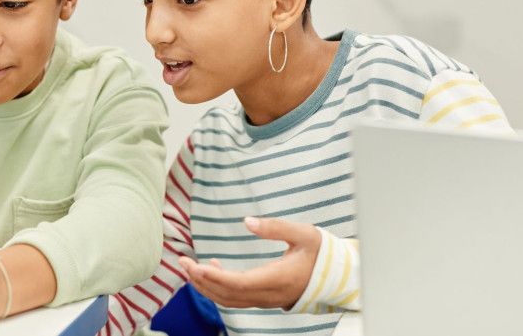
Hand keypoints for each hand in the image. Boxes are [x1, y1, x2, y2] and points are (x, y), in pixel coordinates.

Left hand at [178, 217, 320, 309]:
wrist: (339, 275)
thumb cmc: (321, 252)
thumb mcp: (303, 233)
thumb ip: (275, 227)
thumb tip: (247, 221)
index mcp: (277, 279)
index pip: (237, 284)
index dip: (212, 277)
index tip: (193, 264)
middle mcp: (269, 294)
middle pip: (228, 295)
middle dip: (201, 281)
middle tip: (183, 262)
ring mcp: (267, 299)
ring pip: (230, 300)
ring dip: (207, 287)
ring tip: (191, 268)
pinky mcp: (265, 298)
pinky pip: (237, 298)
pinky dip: (219, 288)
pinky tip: (213, 269)